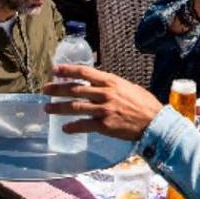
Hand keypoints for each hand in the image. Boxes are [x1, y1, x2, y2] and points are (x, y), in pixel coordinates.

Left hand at [43, 65, 164, 140]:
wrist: (154, 122)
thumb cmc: (143, 103)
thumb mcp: (127, 87)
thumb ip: (110, 86)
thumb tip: (97, 84)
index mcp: (110, 81)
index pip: (84, 72)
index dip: (67, 70)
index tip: (55, 70)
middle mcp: (104, 94)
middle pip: (74, 89)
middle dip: (57, 89)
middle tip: (45, 90)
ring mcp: (103, 110)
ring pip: (75, 107)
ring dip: (59, 108)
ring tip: (48, 109)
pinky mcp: (104, 126)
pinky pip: (84, 125)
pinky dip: (72, 127)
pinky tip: (64, 128)